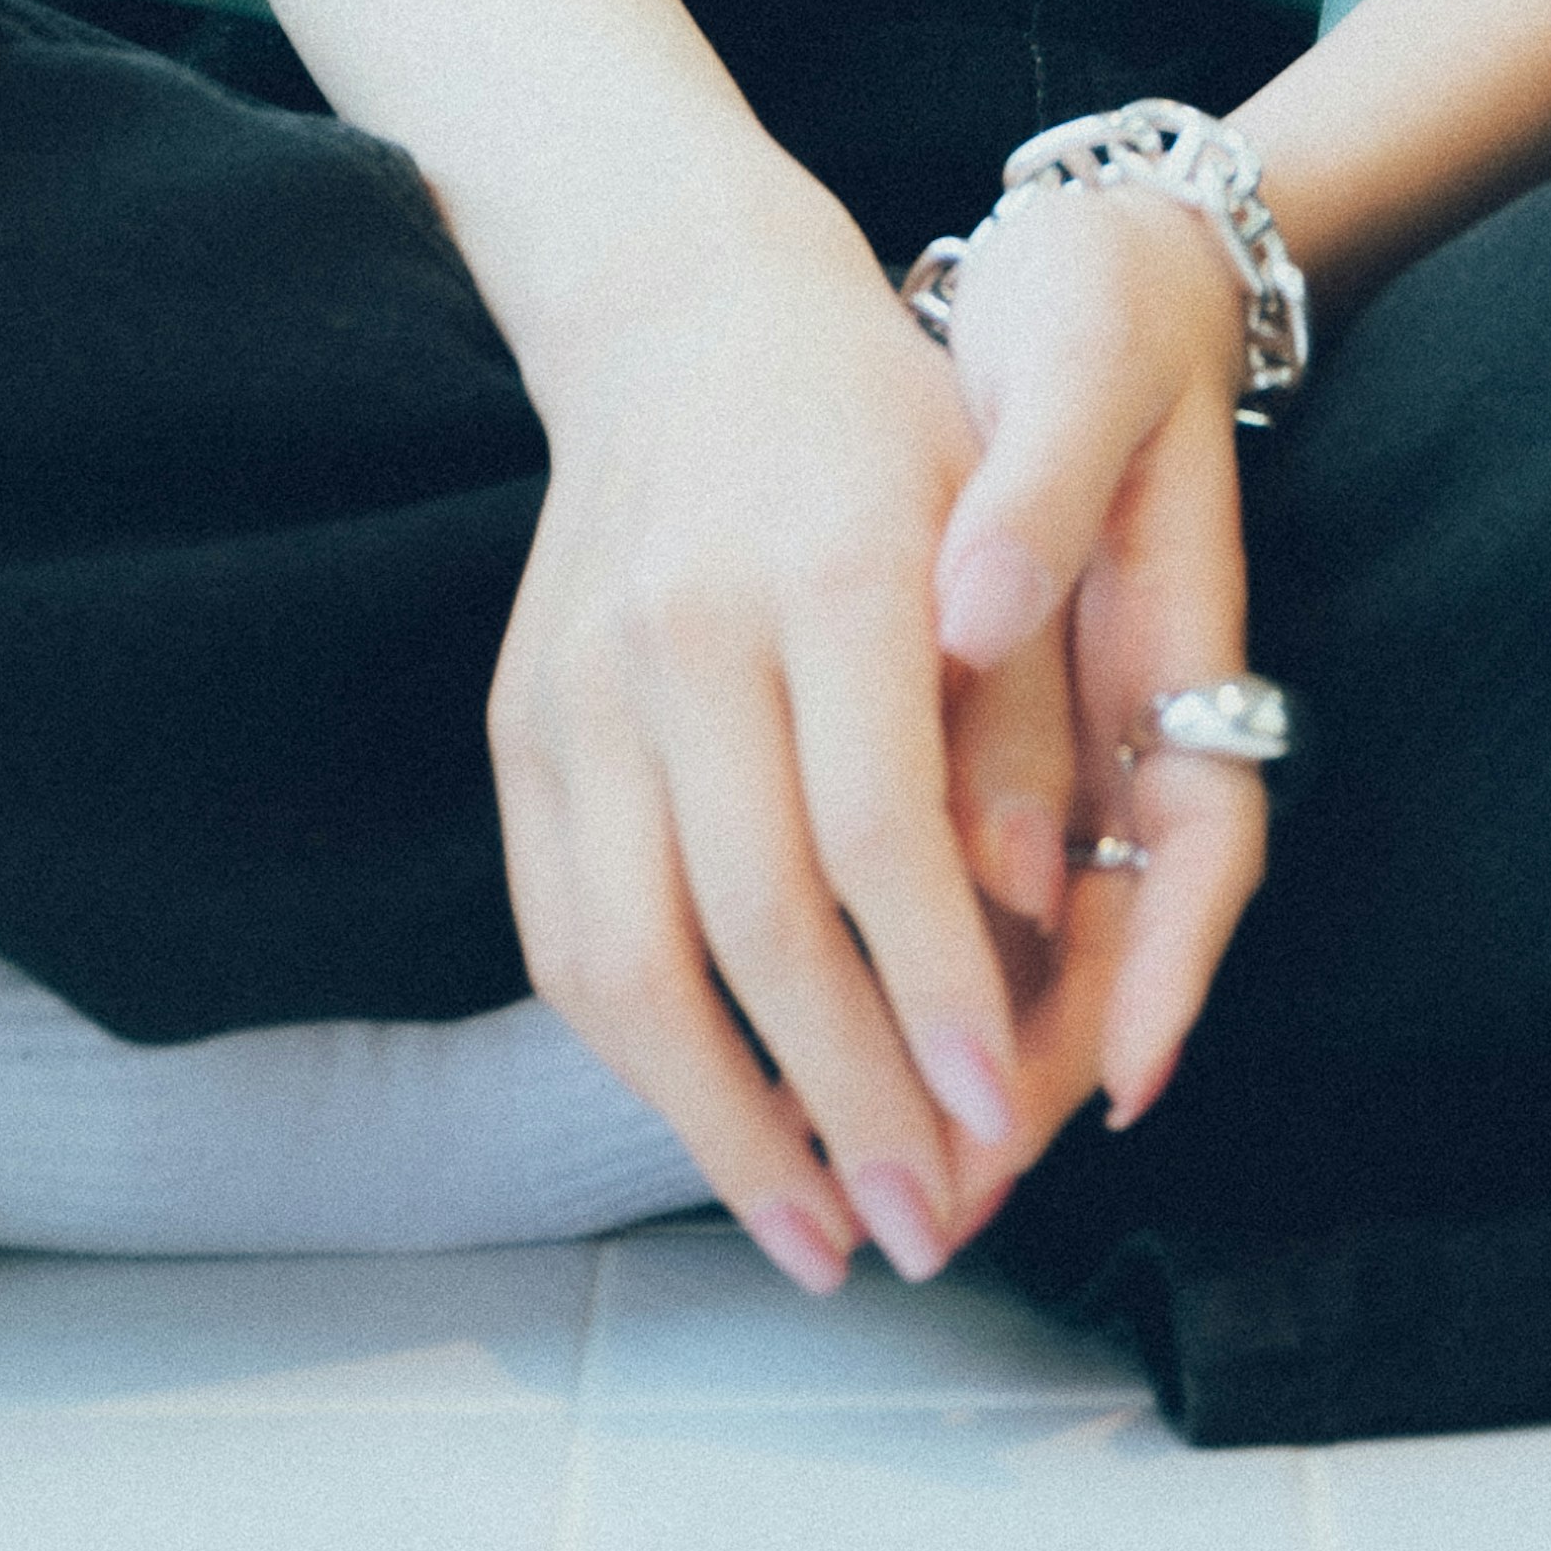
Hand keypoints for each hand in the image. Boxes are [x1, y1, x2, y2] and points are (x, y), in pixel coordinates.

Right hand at [488, 151, 1038, 1293]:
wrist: (686, 312)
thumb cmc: (883, 424)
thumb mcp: (1002, 518)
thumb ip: (1020, 719)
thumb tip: (1033, 931)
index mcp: (822, 567)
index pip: (874, 826)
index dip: (937, 989)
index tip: (1002, 1117)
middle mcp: (683, 633)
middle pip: (752, 921)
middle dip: (846, 1102)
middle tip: (928, 1228)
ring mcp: (577, 687)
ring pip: (626, 960)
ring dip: (723, 1129)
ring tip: (821, 1237)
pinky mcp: (518, 730)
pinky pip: (563, 932)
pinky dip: (639, 1058)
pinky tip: (723, 1130)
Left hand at [919, 173, 1269, 1211]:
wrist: (1092, 259)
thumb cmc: (1092, 309)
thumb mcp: (1076, 368)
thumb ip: (1036, 498)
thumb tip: (969, 616)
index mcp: (1178, 636)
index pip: (1205, 843)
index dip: (1167, 965)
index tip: (1124, 1076)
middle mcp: (1146, 712)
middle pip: (1122, 934)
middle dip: (1043, 1072)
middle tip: (949, 1192)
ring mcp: (1089, 731)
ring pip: (1052, 937)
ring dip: (979, 1056)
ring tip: (877, 1168)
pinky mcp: (1020, 729)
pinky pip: (995, 887)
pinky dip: (931, 973)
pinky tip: (837, 1041)